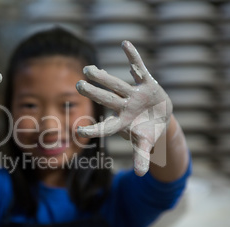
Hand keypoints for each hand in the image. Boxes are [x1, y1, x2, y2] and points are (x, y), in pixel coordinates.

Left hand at [76, 41, 172, 175]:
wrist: (159, 117)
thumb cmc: (147, 132)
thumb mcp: (145, 145)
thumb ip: (142, 158)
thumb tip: (142, 174)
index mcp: (122, 123)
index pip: (105, 127)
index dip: (93, 128)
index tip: (77, 130)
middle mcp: (123, 107)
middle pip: (106, 100)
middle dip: (94, 94)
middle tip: (77, 86)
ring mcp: (133, 94)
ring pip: (116, 84)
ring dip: (103, 76)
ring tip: (88, 69)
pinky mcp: (146, 84)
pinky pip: (139, 68)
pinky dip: (134, 57)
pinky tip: (125, 43)